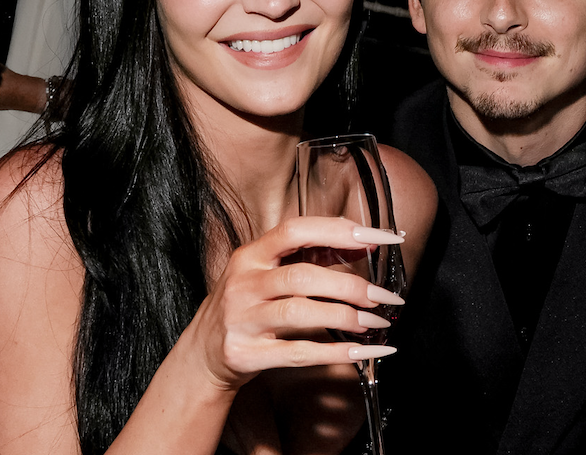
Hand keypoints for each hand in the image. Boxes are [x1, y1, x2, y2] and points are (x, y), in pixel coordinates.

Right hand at [184, 217, 402, 391]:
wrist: (202, 354)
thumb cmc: (245, 306)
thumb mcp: (265, 273)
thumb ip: (307, 256)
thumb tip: (360, 242)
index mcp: (250, 255)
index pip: (296, 230)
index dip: (340, 231)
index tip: (380, 237)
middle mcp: (243, 283)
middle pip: (302, 276)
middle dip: (350, 286)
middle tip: (383, 296)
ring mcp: (242, 320)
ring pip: (300, 313)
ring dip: (345, 317)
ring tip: (374, 322)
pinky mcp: (247, 354)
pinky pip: (298, 353)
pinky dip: (336, 353)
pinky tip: (362, 351)